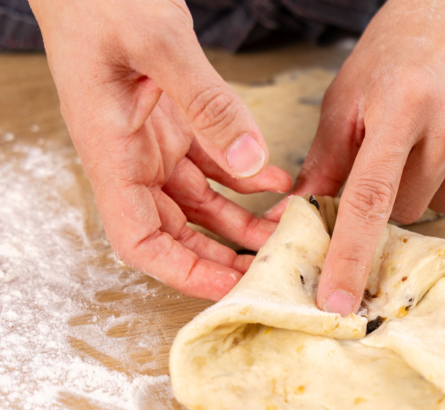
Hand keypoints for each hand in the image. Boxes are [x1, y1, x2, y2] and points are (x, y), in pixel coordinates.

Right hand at [30, 0, 291, 300]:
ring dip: (243, 222)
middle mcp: (132, 157)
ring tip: (287, 229)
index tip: (227, 286)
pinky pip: (213, 165)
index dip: (181, 272)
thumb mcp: (158, 42)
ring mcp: (153, 142)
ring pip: (201, 204)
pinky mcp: (173, 123)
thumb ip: (208, 103)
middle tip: (272, 266)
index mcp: (113, 152)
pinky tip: (279, 179)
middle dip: (224, 256)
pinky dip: (246, 179)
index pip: (140, 240)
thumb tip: (253, 162)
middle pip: (177, 233)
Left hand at [267, 0, 444, 314]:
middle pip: (409, 209)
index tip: (339, 303)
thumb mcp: (349, 92)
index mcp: (401, 104)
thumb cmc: (399, 49)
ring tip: (432, 135)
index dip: (351, 255)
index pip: (371, 197)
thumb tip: (297, 215)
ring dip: (431, 184)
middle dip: (393, 194)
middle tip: (395, 152)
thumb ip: (326, 157)